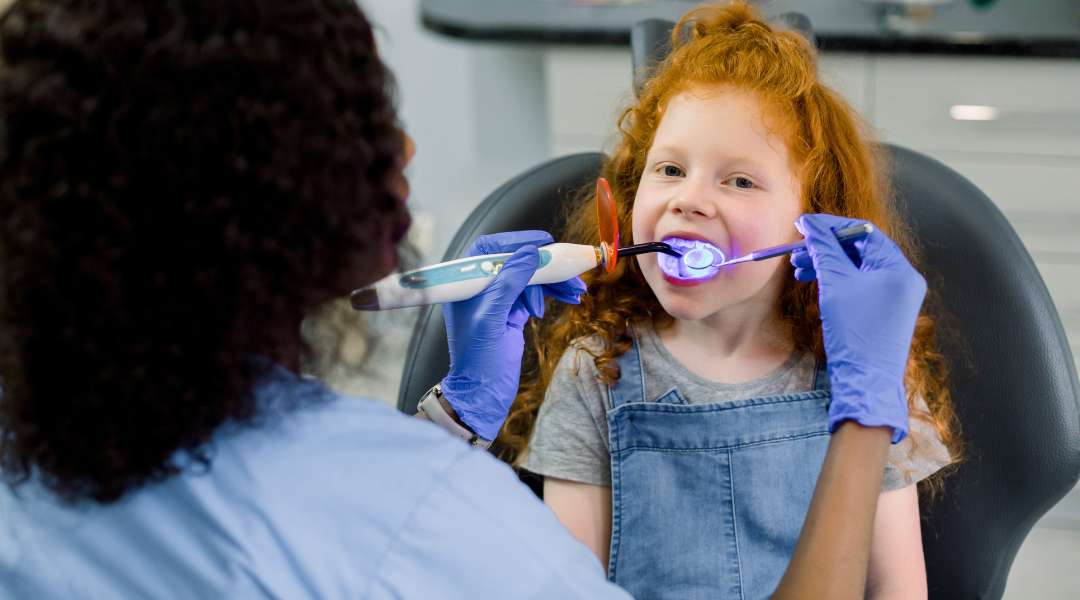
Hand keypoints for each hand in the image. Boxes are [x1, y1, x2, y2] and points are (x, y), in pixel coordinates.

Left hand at [441, 230, 585, 440]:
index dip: (516, 241)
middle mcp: (481, 288)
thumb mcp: (491, 319)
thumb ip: (508, 283)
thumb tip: (528, 253)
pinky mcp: (512, 313)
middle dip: (544, 265)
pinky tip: (569, 296)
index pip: (490, 249)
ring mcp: (498, 300)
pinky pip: (536, 294)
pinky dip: (552, 293)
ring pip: (529, 278)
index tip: (543, 242)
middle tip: (570, 268)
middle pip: (516, 262)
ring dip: (554, 281)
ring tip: (576, 289)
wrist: (483, 395)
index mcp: (467, 284)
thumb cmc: (478, 361)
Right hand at [792, 214, 926, 442]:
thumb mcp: (835, 284)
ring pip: (857, 268)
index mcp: (899, 268)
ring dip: (827, 264)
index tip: (803, 226)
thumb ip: (823, 249)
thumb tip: (810, 224)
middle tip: (797, 251)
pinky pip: (860, 285)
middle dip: (825, 248)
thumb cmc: (854, 332)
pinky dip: (837, 280)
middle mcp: (903, 279)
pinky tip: (814, 283)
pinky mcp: (885, 310)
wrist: (865, 381)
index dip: (830, 226)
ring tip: (798, 269)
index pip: (863, 232)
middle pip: (860, 249)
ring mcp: (896, 296)